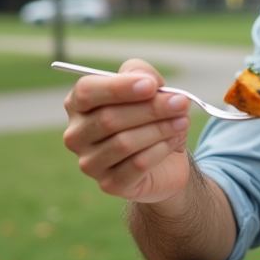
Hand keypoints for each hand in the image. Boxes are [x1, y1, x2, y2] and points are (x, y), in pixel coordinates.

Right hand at [62, 59, 192, 204]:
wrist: (165, 161)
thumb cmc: (149, 118)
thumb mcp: (148, 89)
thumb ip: (142, 74)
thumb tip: (145, 80)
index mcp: (78, 105)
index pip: (87, 91)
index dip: (119, 87)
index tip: (152, 86)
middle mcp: (76, 135)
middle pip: (109, 118)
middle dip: (151, 108)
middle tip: (181, 102)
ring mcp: (89, 163)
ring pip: (124, 143)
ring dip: (160, 129)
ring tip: (183, 121)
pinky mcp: (109, 184)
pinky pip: (136, 165)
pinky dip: (160, 149)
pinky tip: (175, 140)